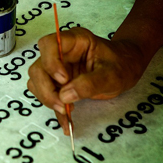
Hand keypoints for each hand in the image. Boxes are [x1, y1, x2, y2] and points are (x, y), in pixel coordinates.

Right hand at [27, 27, 145, 134]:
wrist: (126, 68)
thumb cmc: (122, 65)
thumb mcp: (112, 75)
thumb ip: (90, 84)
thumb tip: (64, 96)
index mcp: (74, 40)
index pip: (48, 44)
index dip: (50, 62)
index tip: (64, 80)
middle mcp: (60, 52)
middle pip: (38, 68)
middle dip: (46, 89)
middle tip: (63, 105)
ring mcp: (56, 67)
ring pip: (36, 82)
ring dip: (47, 99)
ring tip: (67, 111)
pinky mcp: (56, 82)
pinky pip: (47, 95)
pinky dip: (54, 109)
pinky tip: (66, 122)